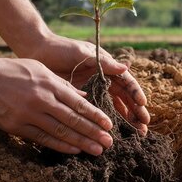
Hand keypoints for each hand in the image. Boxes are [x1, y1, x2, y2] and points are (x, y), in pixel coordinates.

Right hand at [0, 55, 113, 154]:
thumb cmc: (9, 70)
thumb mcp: (38, 68)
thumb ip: (61, 83)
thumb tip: (83, 96)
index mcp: (48, 83)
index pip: (77, 102)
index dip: (95, 115)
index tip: (108, 125)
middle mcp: (40, 99)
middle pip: (72, 119)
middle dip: (93, 132)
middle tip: (109, 143)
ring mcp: (27, 114)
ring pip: (60, 131)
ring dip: (80, 142)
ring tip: (96, 150)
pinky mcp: (15, 126)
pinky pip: (42, 138)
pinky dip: (59, 145)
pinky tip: (73, 150)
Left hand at [23, 33, 150, 134]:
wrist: (38, 52)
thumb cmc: (61, 48)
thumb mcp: (82, 52)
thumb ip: (103, 62)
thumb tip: (126, 67)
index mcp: (105, 66)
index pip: (125, 81)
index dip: (135, 93)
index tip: (143, 106)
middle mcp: (102, 79)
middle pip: (123, 97)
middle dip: (134, 112)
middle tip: (144, 127)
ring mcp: (91, 90)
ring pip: (112, 106)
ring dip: (124, 120)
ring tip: (135, 133)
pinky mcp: (79, 99)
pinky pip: (95, 112)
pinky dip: (103, 122)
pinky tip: (111, 133)